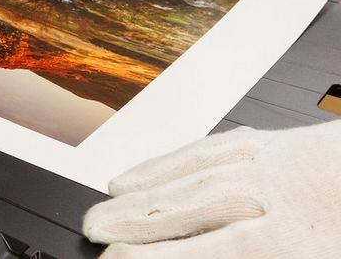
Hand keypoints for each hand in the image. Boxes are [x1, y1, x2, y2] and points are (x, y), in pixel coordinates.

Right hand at [83, 120, 340, 257]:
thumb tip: (205, 256)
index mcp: (296, 242)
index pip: (207, 250)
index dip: (153, 255)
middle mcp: (276, 194)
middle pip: (188, 206)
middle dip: (133, 220)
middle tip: (93, 230)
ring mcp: (270, 161)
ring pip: (191, 172)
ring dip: (142, 187)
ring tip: (107, 201)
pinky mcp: (271, 141)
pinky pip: (209, 147)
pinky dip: (171, 158)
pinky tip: (150, 167)